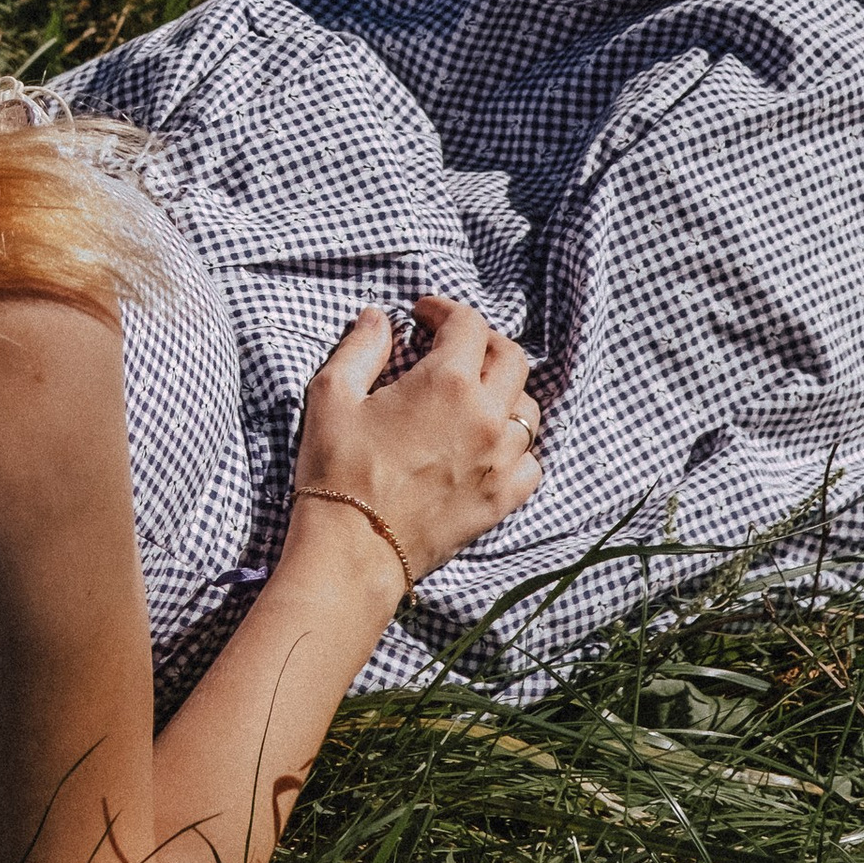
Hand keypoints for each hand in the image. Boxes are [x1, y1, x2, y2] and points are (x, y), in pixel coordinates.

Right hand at [290, 296, 543, 588]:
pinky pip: (531, 462)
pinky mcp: (500, 500)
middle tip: (453, 345)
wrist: (352, 551)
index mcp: (447, 382)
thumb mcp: (332, 395)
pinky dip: (517, 447)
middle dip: (483, 341)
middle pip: (511, 358)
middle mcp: (486, 416)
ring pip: (527, 409)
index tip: (423, 315)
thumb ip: (361, 347)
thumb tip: (379, 318)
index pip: (468, 324)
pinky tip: (490, 446)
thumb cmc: (337, 471)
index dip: (444, 310)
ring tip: (474, 394)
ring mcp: (500, 461)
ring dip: (504, 391)